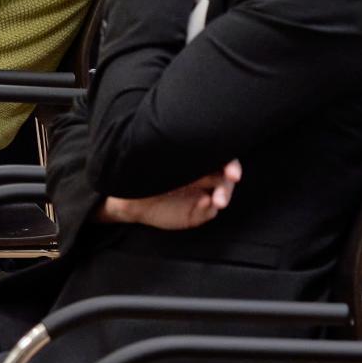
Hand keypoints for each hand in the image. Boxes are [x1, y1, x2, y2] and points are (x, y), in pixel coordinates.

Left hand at [99, 161, 239, 229]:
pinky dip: (208, 208)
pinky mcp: (195, 213)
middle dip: (230, 178)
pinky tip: (204, 203)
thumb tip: (200, 149)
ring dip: (223, 195)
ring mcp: (201, 195)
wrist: (128, 197)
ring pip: (221, 194)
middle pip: (226, 176)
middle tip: (232, 179)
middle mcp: (203, 177)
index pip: (221, 158)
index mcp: (198, 161)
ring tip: (218, 200)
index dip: (230, 162)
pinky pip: (207, 211)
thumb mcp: (162, 159)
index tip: (232, 169)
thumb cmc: (145, 171)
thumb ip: (181, 155)